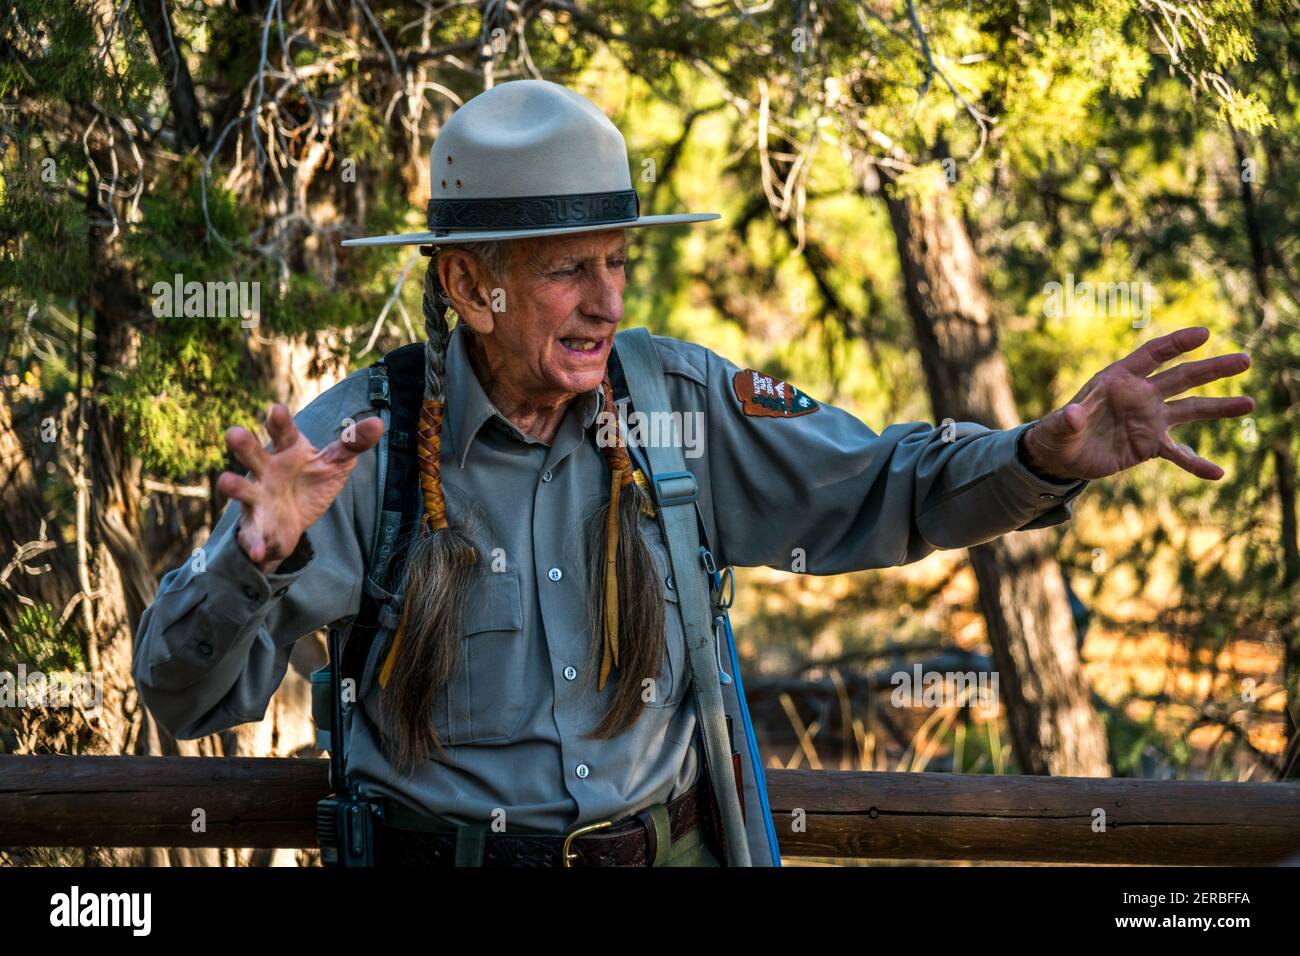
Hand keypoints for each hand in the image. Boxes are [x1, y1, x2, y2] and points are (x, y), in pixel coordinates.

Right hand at [218, 404, 384, 572]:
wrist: (294, 522)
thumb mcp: (335, 462)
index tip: (277, 410)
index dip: (279, 421)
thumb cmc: (311, 480)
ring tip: (225, 482)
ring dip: (235, 487)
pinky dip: (253, 543)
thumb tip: (378, 424)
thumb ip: (353, 442)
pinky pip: (252, 535)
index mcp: (287, 450)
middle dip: (244, 445)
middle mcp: (266, 470)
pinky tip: (256, 550)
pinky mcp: (256, 527)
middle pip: (253, 455)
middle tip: (234, 432)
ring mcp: (257, 498)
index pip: (283, 432)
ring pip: (243, 491)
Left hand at [1022, 327, 1253, 481]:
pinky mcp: (1150, 444)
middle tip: (1245, 360)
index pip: (1153, 356)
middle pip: (1183, 377)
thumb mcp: (1057, 427)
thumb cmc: (1058, 433)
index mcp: (1119, 379)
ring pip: (1191, 409)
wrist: (1063, 456)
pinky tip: (1217, 473)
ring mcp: (1150, 419)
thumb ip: (1067, 420)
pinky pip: (1178, 454)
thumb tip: (1072, 416)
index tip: (1204, 334)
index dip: (1177, 344)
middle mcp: (1141, 395)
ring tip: (1249, 404)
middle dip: (1213, 369)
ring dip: (1219, 408)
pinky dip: (1196, 463)